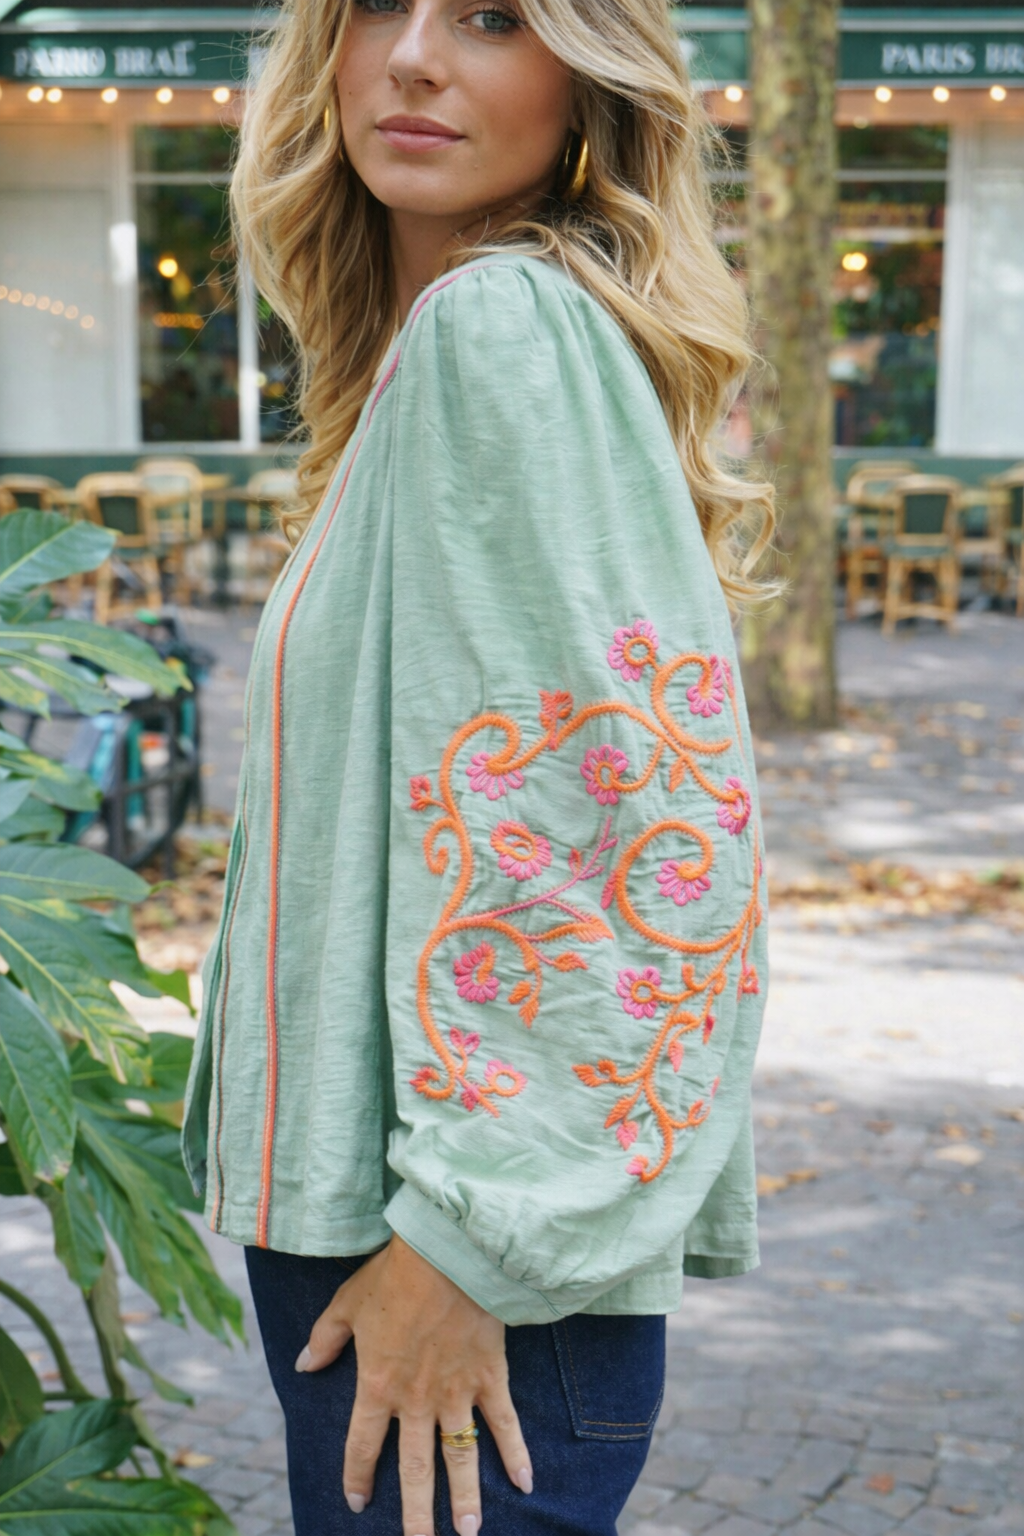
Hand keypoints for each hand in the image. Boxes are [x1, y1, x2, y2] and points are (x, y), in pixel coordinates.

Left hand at [295, 1235, 532, 1533]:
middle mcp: (416, 1400)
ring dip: (465, 1498)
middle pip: (414, 1469)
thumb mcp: (346, 1304)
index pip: (363, 1445)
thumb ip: (325, 1339)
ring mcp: (456, 1392)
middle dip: (416, 1514)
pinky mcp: (488, 1376)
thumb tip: (305, 1365)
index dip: (357, 1475)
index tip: (357, 1502)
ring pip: (459, 1457)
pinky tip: (526, 1483)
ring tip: (470, 1531)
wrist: (445, 1255)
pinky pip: (504, 1423)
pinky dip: (516, 1453)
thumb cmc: (393, 1275)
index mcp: (377, 1386)